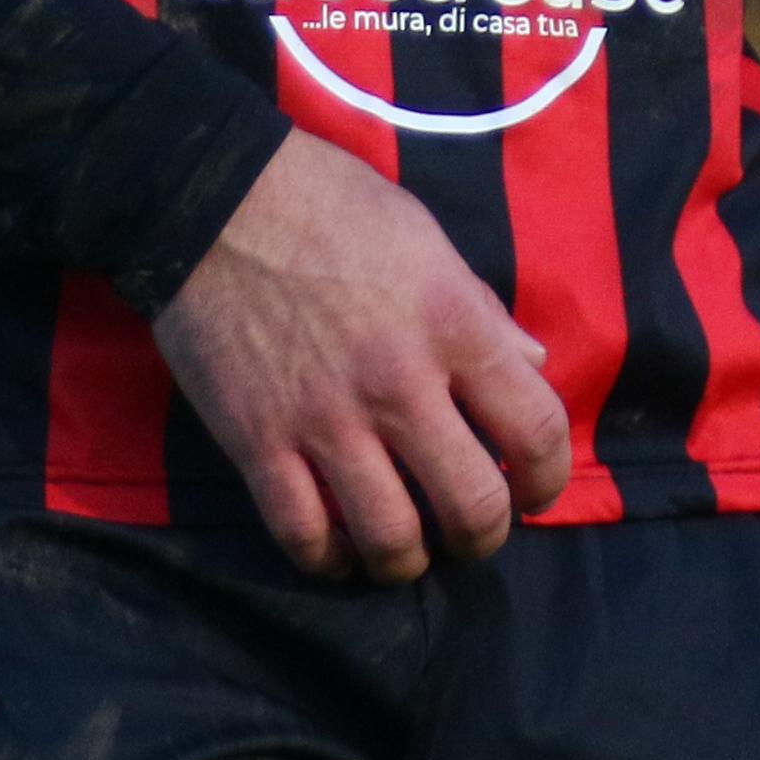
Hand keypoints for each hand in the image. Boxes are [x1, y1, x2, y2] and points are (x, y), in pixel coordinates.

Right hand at [149, 136, 570, 582]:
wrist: (209, 198)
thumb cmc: (327, 202)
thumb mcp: (425, 237)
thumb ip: (480, 309)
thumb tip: (531, 364)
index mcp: (452, 325)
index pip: (536, 430)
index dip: (549, 476)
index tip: (534, 489)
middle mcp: (399, 385)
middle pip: (473, 506)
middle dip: (484, 535)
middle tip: (471, 528)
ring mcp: (325, 422)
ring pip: (391, 539)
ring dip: (408, 560)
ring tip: (406, 549)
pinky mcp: (258, 443)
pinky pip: (304, 536)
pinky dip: (329, 560)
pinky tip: (338, 550)